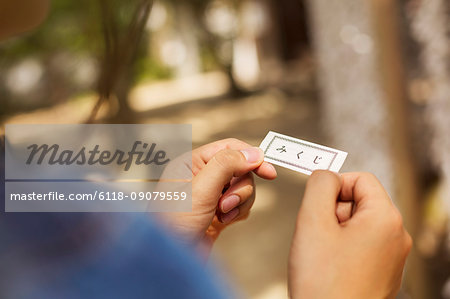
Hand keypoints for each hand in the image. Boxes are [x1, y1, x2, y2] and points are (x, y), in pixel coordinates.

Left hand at [159, 138, 276, 252]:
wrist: (170, 263)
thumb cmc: (174, 223)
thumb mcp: (200, 189)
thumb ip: (226, 165)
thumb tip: (254, 152)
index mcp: (191, 162)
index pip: (228, 147)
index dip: (250, 156)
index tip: (269, 172)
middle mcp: (201, 175)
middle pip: (239, 169)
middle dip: (239, 187)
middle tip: (226, 204)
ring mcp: (210, 195)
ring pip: (242, 188)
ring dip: (239, 202)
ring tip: (222, 216)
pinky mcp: (217, 213)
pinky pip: (240, 205)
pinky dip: (238, 212)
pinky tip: (223, 223)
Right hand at [289, 171, 411, 298]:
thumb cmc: (323, 283)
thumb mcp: (313, 221)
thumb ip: (319, 185)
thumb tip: (325, 174)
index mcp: (385, 219)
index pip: (360, 178)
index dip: (333, 186)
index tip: (315, 205)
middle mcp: (396, 236)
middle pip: (358, 201)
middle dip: (331, 211)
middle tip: (316, 235)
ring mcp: (391, 256)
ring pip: (356, 223)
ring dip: (333, 230)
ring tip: (320, 254)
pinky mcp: (382, 272)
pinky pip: (359, 245)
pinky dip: (339, 248)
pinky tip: (328, 267)